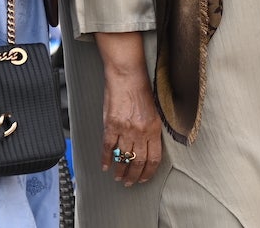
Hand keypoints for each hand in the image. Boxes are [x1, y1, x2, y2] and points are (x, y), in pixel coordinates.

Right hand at [101, 66, 162, 186]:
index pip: (154, 158)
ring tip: (118, 177)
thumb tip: (147, 146)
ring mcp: (125, 130)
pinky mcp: (111, 126)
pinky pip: (107, 148)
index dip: (149, 171)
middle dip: (133, 176)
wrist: (127, 76)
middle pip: (138, 162)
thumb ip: (150, 130)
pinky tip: (104, 165)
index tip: (144, 178)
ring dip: (120, 171)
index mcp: (154, 128)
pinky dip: (105, 159)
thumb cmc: (141, 90)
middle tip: (129, 182)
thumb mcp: (154, 111)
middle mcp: (141, 132)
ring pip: (123, 158)